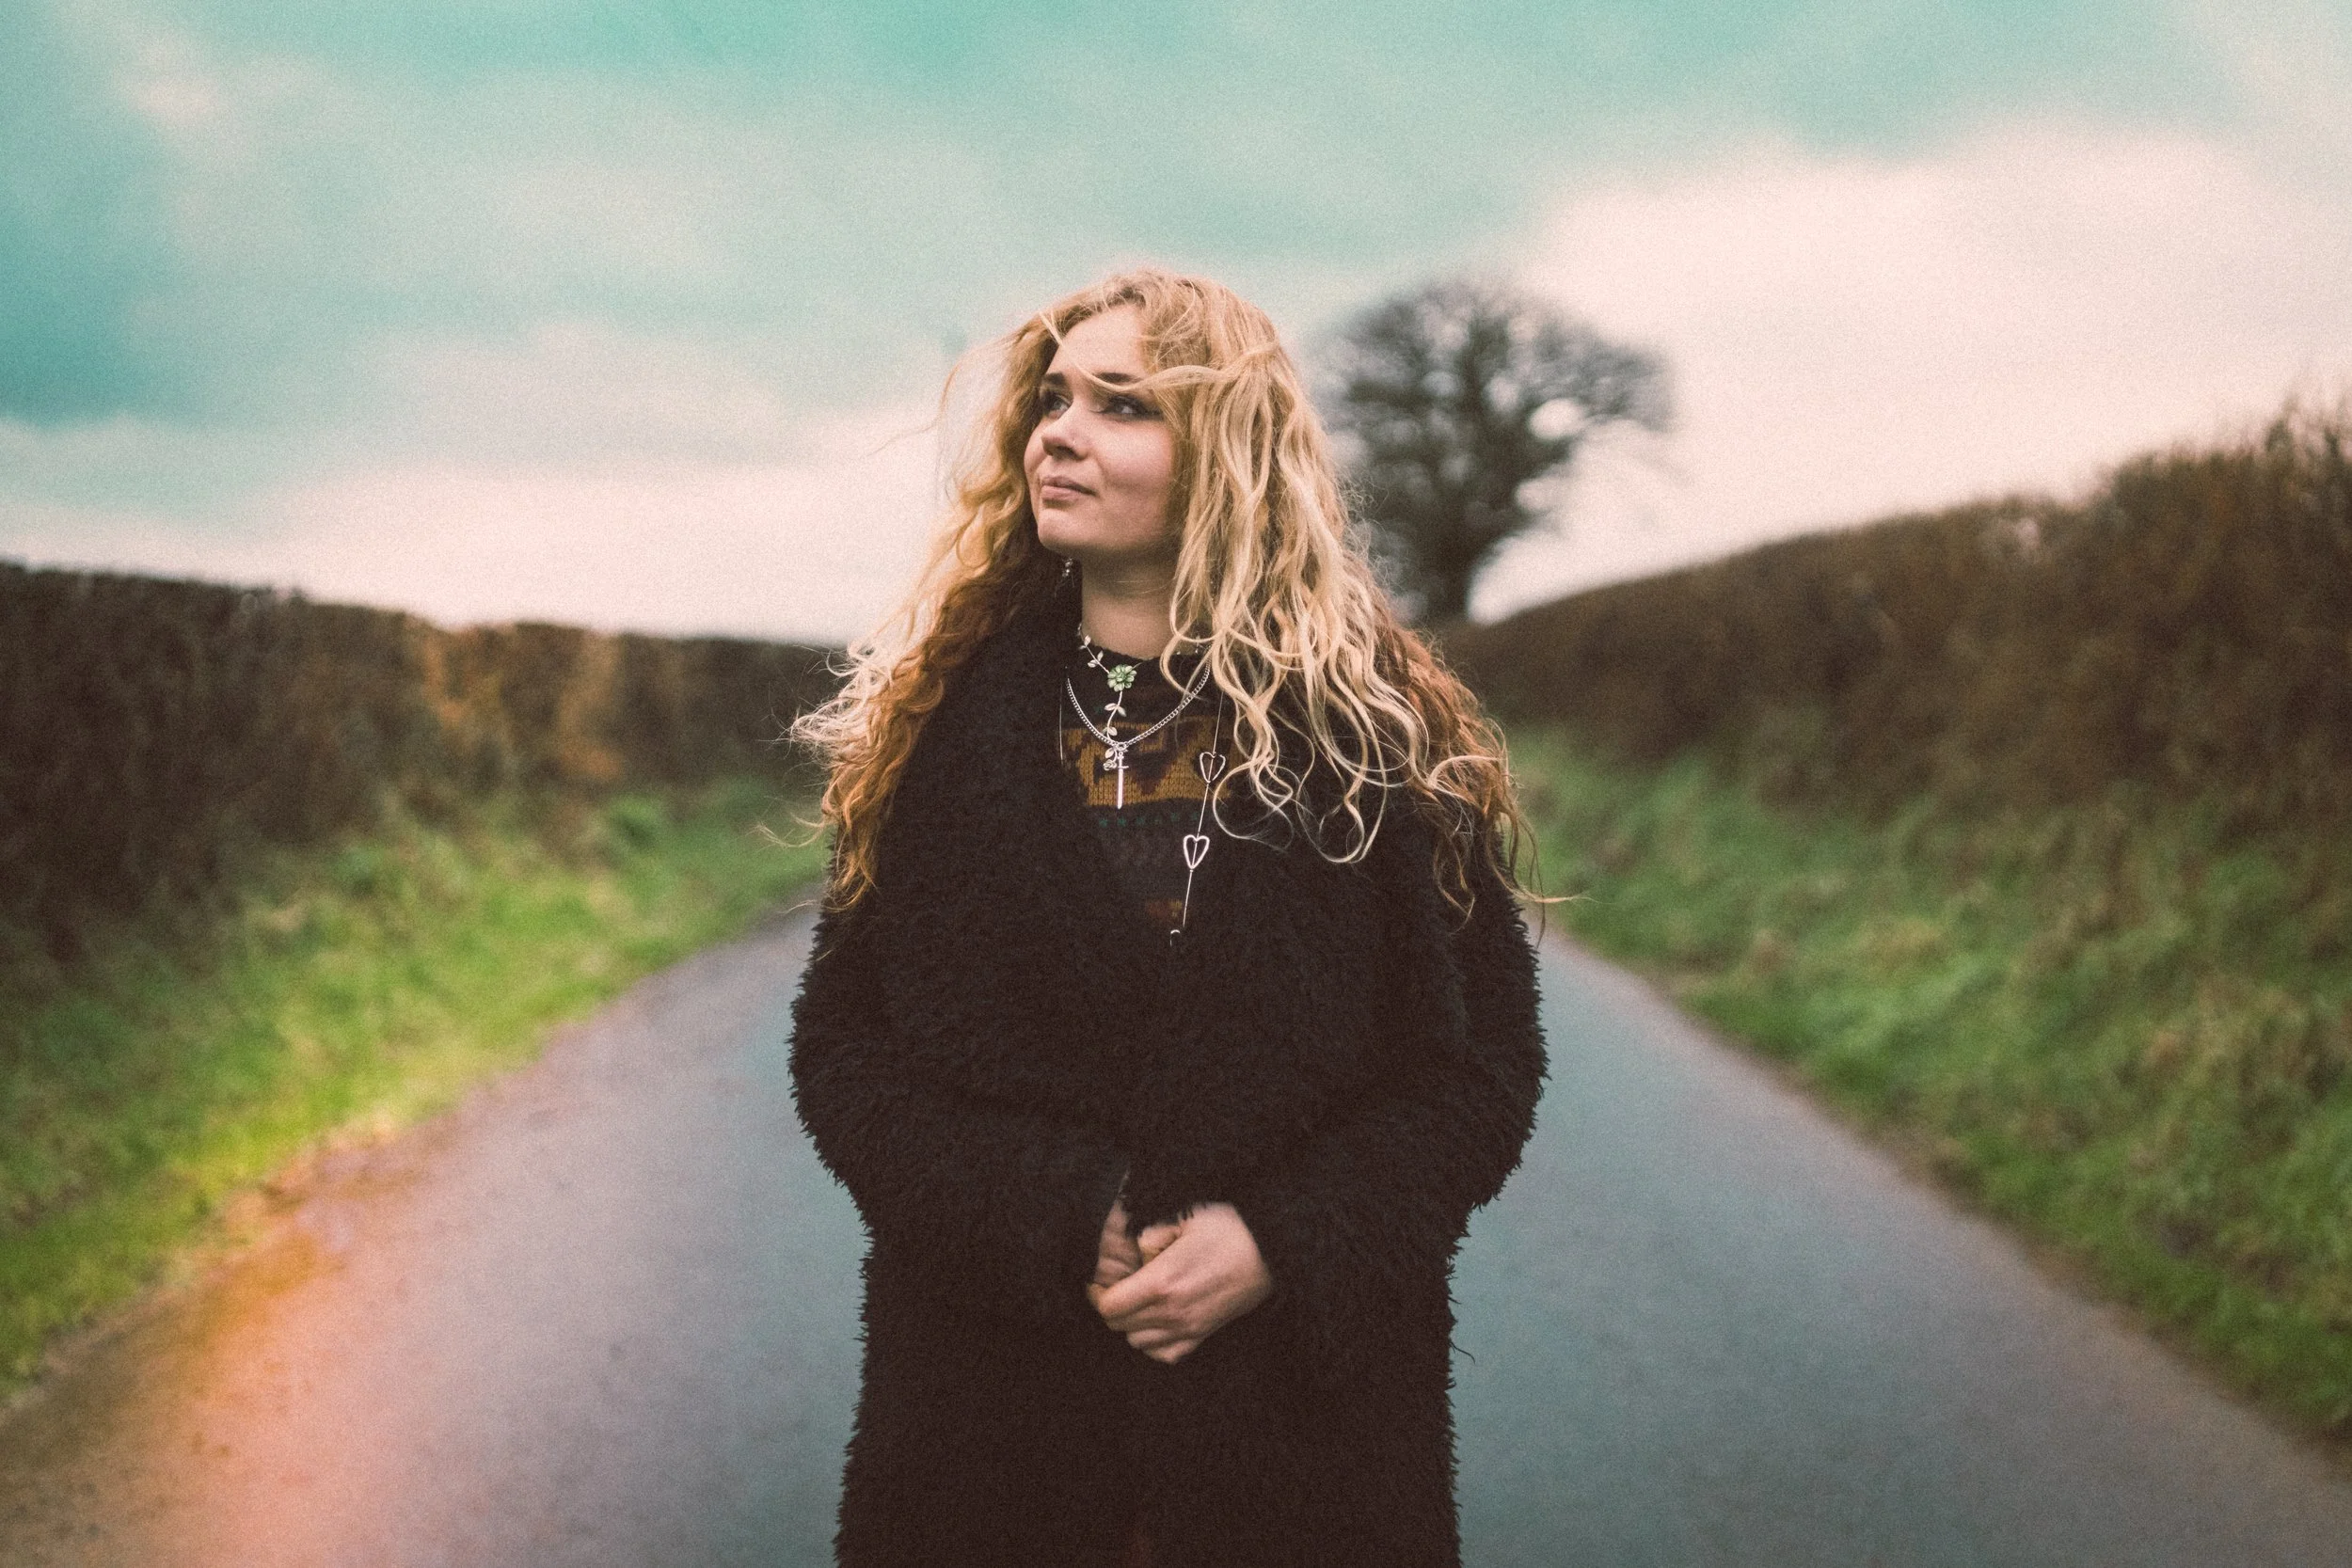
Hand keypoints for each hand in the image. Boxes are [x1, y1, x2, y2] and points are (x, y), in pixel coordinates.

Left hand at [1092, 1202, 1273, 1364]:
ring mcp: (1190, 1328)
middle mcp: (1173, 1312)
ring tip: (1137, 1300)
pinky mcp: (1204, 1334)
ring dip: (1131, 1323)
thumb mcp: (1186, 1214)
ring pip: (1138, 1343)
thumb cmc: (1231, 1227)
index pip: (1109, 1306)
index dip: (1096, 1294)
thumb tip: (1132, 1251)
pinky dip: (1154, 1342)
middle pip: (1119, 1326)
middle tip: (1115, 1286)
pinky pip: (1165, 1355)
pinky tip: (1158, 1319)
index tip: (1097, 1281)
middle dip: (1111, 1306)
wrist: (1275, 1250)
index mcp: (1162, 1282)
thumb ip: (1149, 1231)